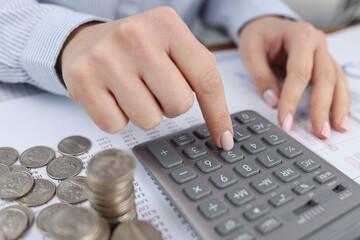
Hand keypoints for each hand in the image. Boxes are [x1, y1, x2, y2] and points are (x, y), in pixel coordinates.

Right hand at [59, 7, 233, 149]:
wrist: (86, 42)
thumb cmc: (137, 50)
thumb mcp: (172, 46)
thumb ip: (199, 74)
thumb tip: (222, 129)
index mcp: (167, 24)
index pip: (206, 79)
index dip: (218, 114)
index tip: (224, 140)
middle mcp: (136, 35)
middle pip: (178, 104)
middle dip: (169, 105)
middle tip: (153, 88)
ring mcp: (106, 57)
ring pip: (148, 119)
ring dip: (144, 112)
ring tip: (131, 90)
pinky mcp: (82, 79)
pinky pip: (115, 125)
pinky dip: (117, 118)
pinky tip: (111, 97)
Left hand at [238, 17, 349, 138]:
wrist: (266, 26)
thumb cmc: (258, 37)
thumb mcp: (251, 52)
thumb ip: (261, 76)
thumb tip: (273, 101)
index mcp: (300, 36)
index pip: (299, 72)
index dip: (292, 99)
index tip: (285, 121)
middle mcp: (318, 43)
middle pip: (324, 77)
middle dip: (322, 107)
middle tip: (319, 132)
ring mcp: (324, 53)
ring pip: (337, 80)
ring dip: (338, 106)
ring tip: (337, 128)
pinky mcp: (325, 62)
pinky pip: (337, 81)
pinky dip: (340, 99)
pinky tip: (341, 116)